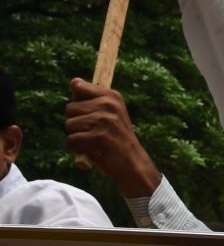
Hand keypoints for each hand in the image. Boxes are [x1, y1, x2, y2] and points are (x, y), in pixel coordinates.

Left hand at [65, 78, 161, 197]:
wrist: (133, 163)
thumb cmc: (117, 139)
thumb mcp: (110, 113)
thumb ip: (91, 98)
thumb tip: (74, 82)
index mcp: (112, 96)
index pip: (78, 86)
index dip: (78, 103)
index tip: (90, 114)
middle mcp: (109, 105)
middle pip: (70, 108)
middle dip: (76, 123)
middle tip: (94, 133)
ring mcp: (105, 121)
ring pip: (69, 125)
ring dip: (76, 136)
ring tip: (93, 142)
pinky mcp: (99, 137)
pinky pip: (71, 140)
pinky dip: (75, 149)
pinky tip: (89, 151)